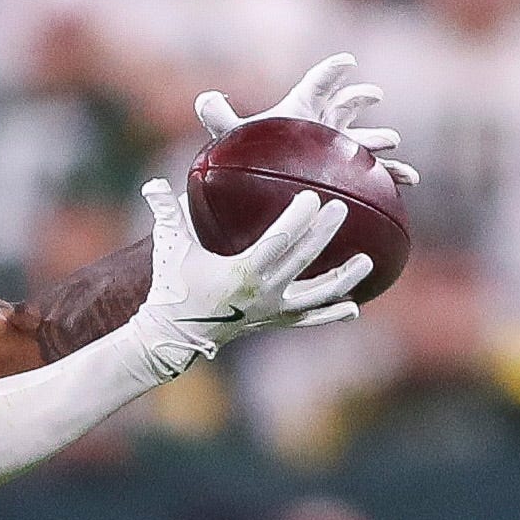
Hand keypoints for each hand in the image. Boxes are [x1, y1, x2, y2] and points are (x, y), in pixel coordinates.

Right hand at [130, 177, 366, 376]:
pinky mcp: (273, 321)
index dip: (298, 219)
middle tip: (342, 207)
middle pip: (303, 259)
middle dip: (325, 232)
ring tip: (366, 261)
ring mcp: (271, 309)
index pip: (278, 241)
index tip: (312, 197)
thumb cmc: (171, 287)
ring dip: (343, 278)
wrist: (172, 336)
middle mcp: (262, 292)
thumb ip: (166, 213)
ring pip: (316, 294)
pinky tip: (353, 308)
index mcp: (240, 271)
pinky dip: (330, 313)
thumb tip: (152, 183)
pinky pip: (308, 318)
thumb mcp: (169, 248)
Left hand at [195, 52, 417, 185]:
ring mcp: (341, 146)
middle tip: (371, 97)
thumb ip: (220, 119)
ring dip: (379, 136)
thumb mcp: (234, 138)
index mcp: (301, 108)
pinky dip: (396, 173)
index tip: (346, 62)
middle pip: (346, 105)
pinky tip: (410, 179)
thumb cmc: (252, 158)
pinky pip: (378, 171)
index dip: (331, 71)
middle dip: (360, 99)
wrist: (265, 186)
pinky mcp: (351, 170)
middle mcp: (325, 123)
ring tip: (390, 140)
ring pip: (366, 136)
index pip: (317, 84)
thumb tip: (204, 98)